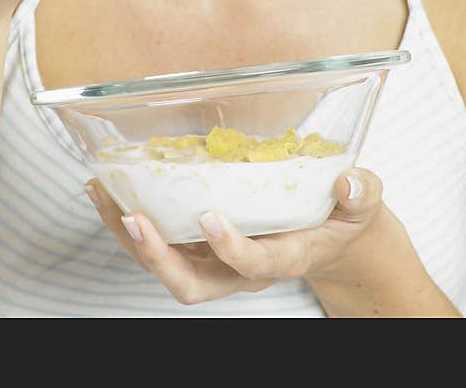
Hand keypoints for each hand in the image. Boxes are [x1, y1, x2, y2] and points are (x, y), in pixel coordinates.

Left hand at [85, 168, 392, 305]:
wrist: (329, 234)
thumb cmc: (342, 215)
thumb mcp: (363, 203)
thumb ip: (361, 194)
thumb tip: (350, 182)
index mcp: (285, 255)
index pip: (255, 266)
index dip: (231, 249)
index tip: (210, 218)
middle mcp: (243, 267)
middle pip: (195, 284)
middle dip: (158, 258)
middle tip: (134, 218)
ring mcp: (216, 259)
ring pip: (166, 266)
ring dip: (129, 237)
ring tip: (103, 195)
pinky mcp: (199, 244)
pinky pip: (158, 242)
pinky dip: (127, 221)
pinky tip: (105, 190)